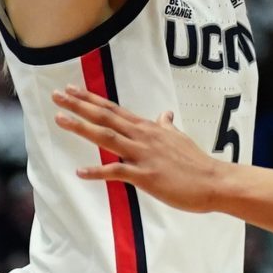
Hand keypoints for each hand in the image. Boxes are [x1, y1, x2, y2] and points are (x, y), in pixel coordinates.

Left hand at [52, 87, 225, 210]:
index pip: (114, 110)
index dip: (92, 99)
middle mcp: (143, 137)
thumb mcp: (180, 139)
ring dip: (82, 128)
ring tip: (60, 119)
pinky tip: (80, 172)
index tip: (72, 90)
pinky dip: (97, 172)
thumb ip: (168, 126)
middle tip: (57, 95)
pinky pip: (117, 171)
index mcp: (149, 129)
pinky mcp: (146, 176)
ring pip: (107, 137)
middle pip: (106, 117)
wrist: (214, 182)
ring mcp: (143, 155)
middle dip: (79, 106)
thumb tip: (166, 115)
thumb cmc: (197, 163)